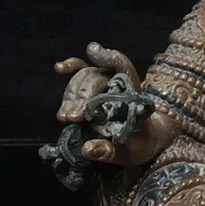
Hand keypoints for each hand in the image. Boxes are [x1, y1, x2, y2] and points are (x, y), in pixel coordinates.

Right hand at [48, 45, 172, 171]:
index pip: (122, 66)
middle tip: (72, 118)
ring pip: (83, 77)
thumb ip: (111, 152)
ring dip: (71, 95)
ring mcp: (105, 83)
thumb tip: (86, 148)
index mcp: (133, 93)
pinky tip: (59, 68)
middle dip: (81, 96)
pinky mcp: (94, 89)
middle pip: (95, 77)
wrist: (146, 142)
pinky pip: (81, 71)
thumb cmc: (141, 145)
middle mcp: (118, 82)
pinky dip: (70, 68)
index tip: (93, 52)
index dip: (108, 57)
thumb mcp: (131, 153)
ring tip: (64, 117)